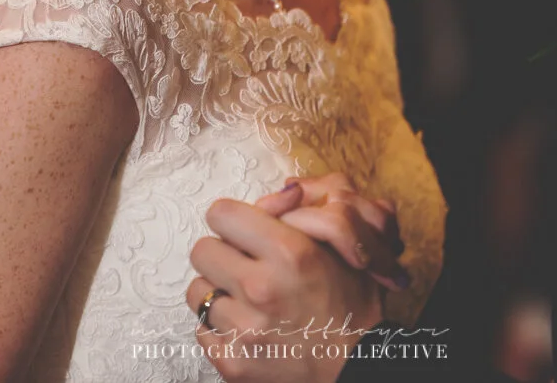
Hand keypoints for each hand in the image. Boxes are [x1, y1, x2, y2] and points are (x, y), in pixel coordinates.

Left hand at [187, 182, 388, 382]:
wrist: (358, 367)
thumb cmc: (351, 307)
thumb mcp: (338, 249)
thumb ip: (301, 216)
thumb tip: (279, 191)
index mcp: (290, 253)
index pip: (222, 213)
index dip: (233, 220)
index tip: (242, 232)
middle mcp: (262, 288)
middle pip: (202, 250)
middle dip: (222, 254)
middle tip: (244, 266)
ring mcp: (244, 329)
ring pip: (197, 291)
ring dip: (218, 292)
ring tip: (245, 300)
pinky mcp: (232, 361)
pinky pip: (202, 331)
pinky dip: (221, 329)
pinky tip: (247, 328)